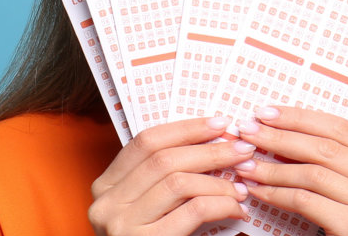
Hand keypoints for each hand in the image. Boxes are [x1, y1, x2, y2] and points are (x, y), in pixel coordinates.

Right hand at [89, 116, 256, 235]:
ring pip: (179, 181)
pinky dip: (221, 204)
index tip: (220, 124)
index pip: (146, 142)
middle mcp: (106, 203)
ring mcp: (121, 225)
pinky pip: (192, 210)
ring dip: (219, 179)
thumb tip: (214, 142)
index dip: (186, 129)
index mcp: (105, 186)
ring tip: (241, 184)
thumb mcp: (149, 208)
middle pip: (165, 159)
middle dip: (210, 150)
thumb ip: (165, 179)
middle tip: (242, 150)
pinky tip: (235, 208)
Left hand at [233, 106, 347, 235]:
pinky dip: (277, 194)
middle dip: (280, 137)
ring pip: (313, 174)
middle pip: (326, 148)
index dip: (301, 118)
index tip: (267, 113)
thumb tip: (280, 130)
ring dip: (272, 169)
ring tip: (245, 165)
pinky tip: (257, 190)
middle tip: (247, 132)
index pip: (342, 128)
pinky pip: (306, 201)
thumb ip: (333, 162)